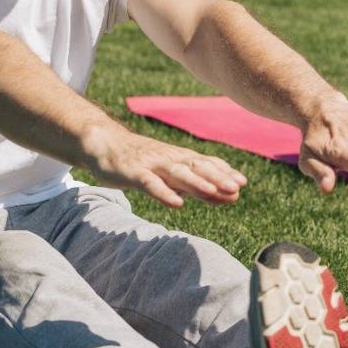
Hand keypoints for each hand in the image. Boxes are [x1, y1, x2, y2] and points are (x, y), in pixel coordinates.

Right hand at [83, 123, 247, 207]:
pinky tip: (177, 204)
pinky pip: (151, 184)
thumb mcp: (172, 174)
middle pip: (197, 168)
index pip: (206, 164)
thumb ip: (198, 185)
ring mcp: (152, 165)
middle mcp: (169, 159)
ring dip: (197, 183)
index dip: (224, 172)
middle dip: (217, 177)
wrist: (104, 144)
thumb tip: (230, 196)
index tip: (243, 183)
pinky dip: (164, 193)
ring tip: (214, 192)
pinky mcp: (133, 173)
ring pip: (177, 174)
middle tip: (237, 187)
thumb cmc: (142, 162)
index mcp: (180, 159)